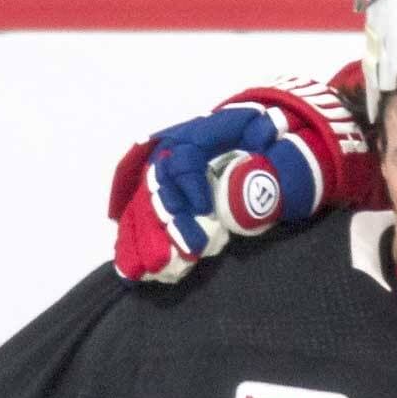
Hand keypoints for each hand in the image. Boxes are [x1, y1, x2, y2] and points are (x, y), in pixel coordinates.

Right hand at [108, 76, 364, 283]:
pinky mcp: (152, 204)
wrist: (233, 136)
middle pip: (158, 192)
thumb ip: (260, 131)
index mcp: (190, 139)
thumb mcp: (255, 126)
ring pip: (142, 211)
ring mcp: (156, 183)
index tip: (206, 210)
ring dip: (144, 241)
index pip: (182, 162)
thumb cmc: (245, 135)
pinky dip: (131, 247)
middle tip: (182, 252)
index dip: (189, 185)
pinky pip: (136, 224)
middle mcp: (165, 159)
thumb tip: (266, 135)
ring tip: (153, 268)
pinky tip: (130, 271)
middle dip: (167, 224)